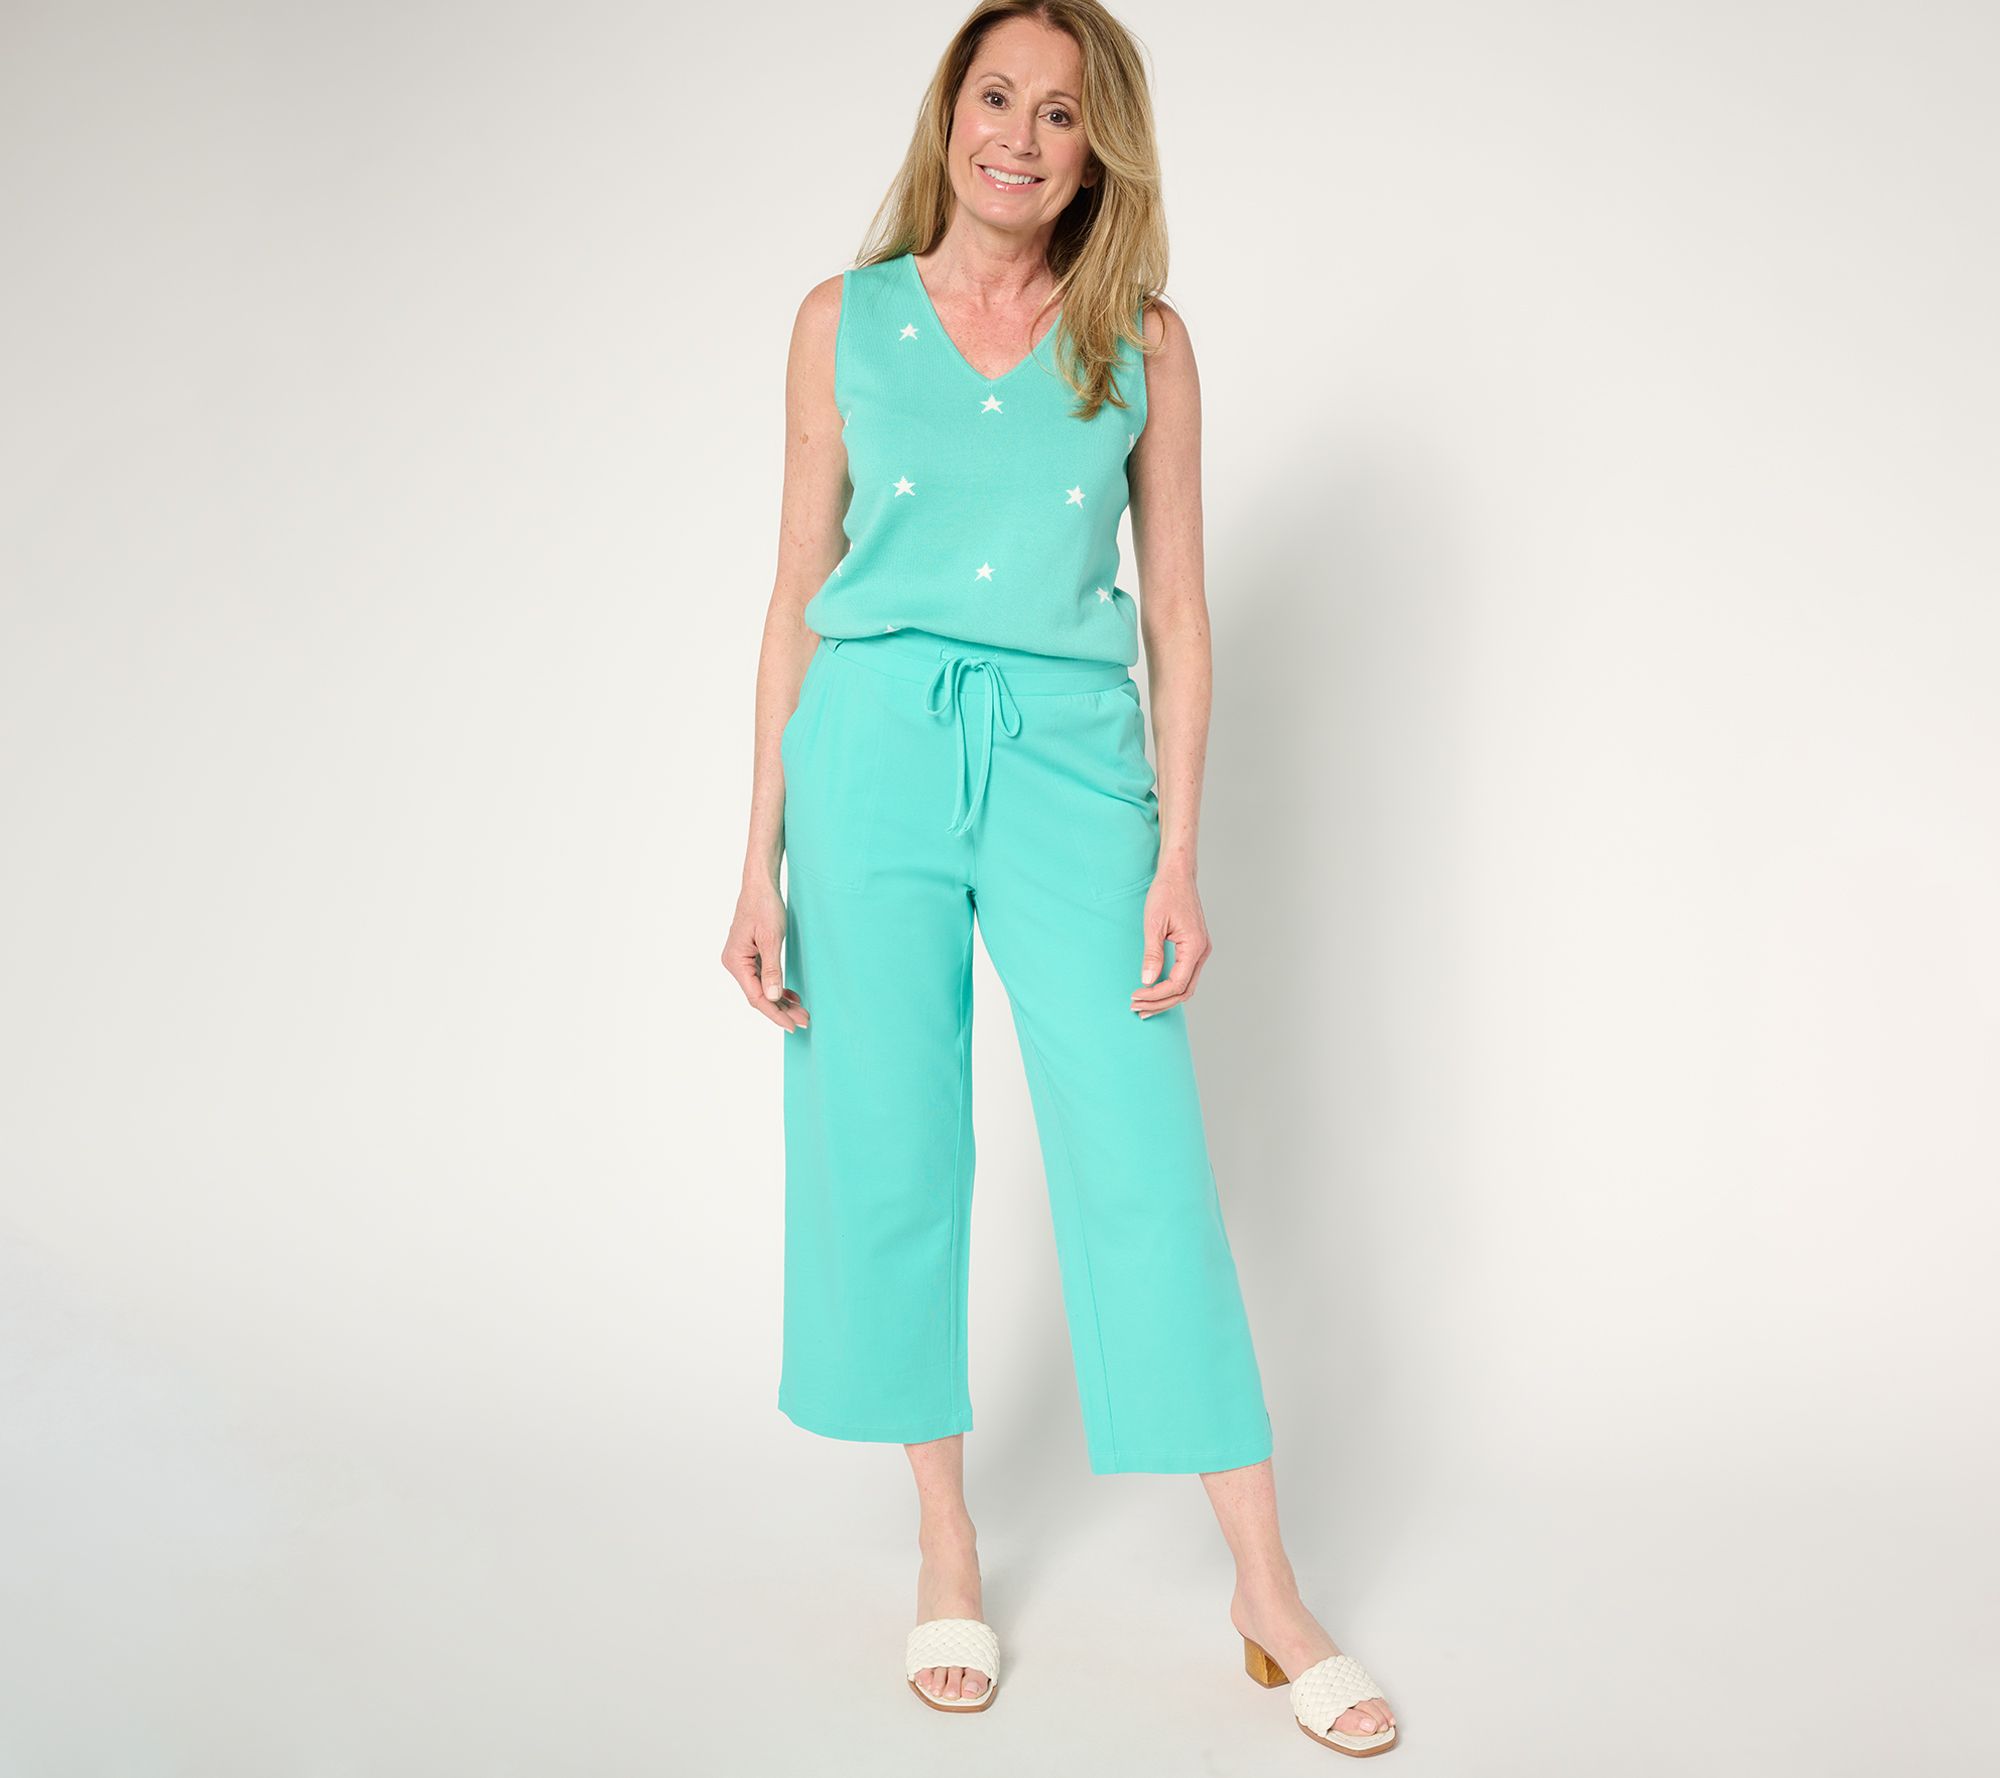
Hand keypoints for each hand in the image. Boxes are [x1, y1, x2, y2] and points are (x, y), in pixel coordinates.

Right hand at [723, 872, 808, 1031]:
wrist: (760, 885)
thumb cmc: (764, 906)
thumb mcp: (772, 939)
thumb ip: (772, 970)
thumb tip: (773, 997)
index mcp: (736, 961)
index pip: (756, 997)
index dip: (775, 1013)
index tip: (791, 1025)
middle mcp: (734, 963)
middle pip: (758, 995)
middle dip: (782, 1009)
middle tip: (804, 1020)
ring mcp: (741, 959)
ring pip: (761, 988)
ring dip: (781, 1000)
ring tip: (801, 1011)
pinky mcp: (749, 955)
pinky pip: (762, 978)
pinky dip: (777, 987)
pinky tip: (791, 995)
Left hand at [1129, 863, 1210, 1016]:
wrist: (1178, 874)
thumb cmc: (1166, 893)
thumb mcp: (1153, 924)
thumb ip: (1152, 954)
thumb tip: (1147, 981)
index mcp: (1195, 947)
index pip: (1176, 984)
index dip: (1155, 995)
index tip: (1135, 997)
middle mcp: (1202, 951)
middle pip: (1184, 991)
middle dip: (1160, 1003)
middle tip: (1137, 1009)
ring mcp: (1201, 950)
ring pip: (1187, 986)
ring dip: (1166, 998)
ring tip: (1144, 1005)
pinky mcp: (1195, 947)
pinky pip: (1186, 975)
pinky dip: (1171, 986)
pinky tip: (1155, 990)